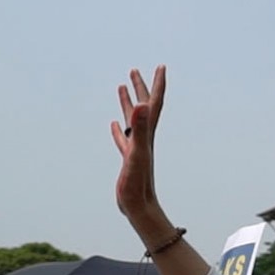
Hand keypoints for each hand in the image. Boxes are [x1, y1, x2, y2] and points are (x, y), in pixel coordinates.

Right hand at [111, 66, 167, 225]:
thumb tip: (144, 104)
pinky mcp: (128, 160)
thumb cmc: (138, 184)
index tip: (161, 66)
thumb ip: (141, 128)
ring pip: (132, 121)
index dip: (157, 85)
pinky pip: (123, 140)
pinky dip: (118, 129)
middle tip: (135, 70)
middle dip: (141, 87)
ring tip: (121, 86)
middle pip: (144, 108)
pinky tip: (114, 124)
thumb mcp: (137, 152)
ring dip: (128, 103)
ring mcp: (136, 149)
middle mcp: (144, 139)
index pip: (154, 104)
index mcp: (147, 135)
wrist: (139, 208)